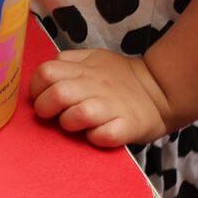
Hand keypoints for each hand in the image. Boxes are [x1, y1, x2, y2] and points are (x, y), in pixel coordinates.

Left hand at [30, 49, 175, 146]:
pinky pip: (105, 136)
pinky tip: (96, 135)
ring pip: (79, 114)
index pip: (47, 72)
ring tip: (73, 124)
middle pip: (58, 94)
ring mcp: (112, 106)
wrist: (161, 90)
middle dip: (45, 108)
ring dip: (69, 123)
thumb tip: (44, 74)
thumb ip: (67, 61)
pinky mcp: (128, 126)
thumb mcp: (93, 58)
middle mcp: (96, 85)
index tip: (40, 96)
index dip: (36, 86)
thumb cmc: (119, 78)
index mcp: (83, 69)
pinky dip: (96, 138)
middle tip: (51, 114)